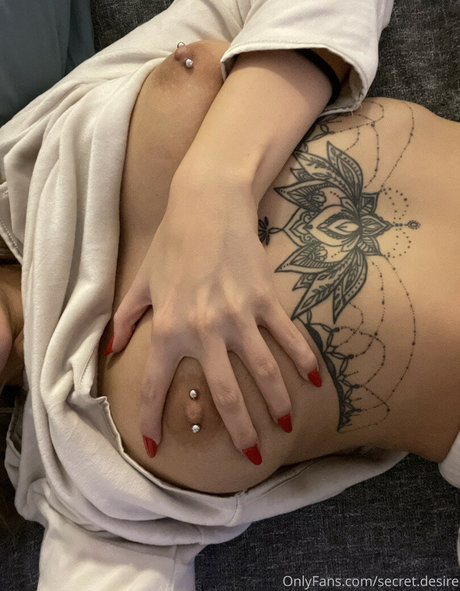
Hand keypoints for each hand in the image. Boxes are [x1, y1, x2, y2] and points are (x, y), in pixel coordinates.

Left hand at [108, 179, 320, 463]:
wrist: (207, 204)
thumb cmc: (172, 242)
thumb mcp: (142, 281)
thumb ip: (127, 319)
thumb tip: (112, 349)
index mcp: (169, 328)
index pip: (156, 384)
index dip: (153, 418)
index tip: (156, 446)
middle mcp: (204, 329)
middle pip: (224, 393)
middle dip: (238, 430)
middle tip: (249, 456)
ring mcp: (239, 316)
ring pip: (262, 372)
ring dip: (275, 405)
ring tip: (284, 427)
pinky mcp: (266, 300)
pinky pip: (287, 337)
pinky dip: (303, 360)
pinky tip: (314, 381)